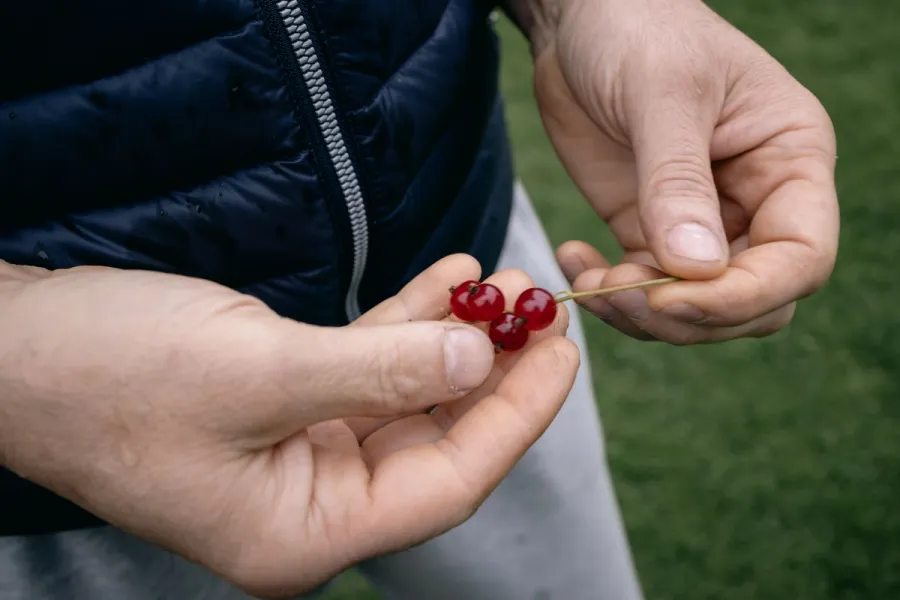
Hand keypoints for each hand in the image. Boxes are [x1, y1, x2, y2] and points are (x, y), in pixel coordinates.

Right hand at [0, 256, 577, 597]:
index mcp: (303, 533)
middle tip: (542, 309)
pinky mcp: (280, 406)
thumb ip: (378, 372)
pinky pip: (363, 369)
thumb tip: (481, 364)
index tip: (565, 355)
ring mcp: (295, 455)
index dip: (516, 418)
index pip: (445, 484)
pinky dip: (404, 326)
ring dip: (453, 340)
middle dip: (492, 371)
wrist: (14, 347)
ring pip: (404, 399)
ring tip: (502, 282)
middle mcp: (307, 506)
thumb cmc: (108, 374)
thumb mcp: (256, 371)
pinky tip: (446, 280)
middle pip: (433, 441)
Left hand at [530, 0, 838, 343]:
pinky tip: (574, 259)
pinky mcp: (649, 230)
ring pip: (697, 307)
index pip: (800, 257)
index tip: (671, 296)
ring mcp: (702, 222)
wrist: (580, 21)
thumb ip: (677, 182)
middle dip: (689, 314)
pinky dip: (609, 293)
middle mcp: (757, 201)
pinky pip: (644, 288)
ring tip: (589, 278)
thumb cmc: (638, 30)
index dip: (744, 294)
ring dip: (642, 314)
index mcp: (790, 159)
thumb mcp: (662, 93)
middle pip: (753, 299)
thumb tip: (694, 271)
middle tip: (619, 295)